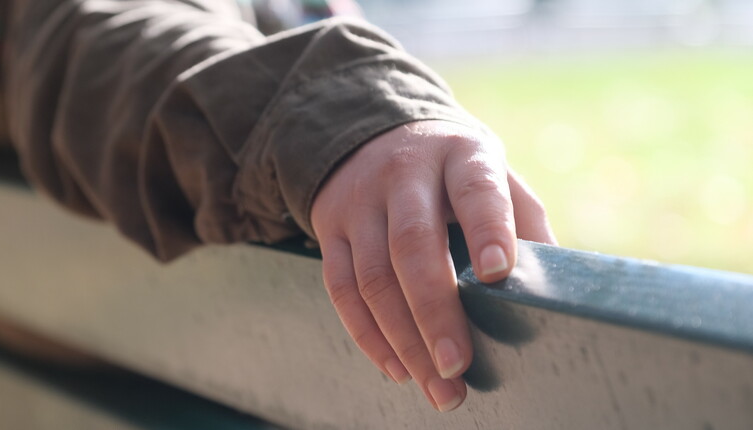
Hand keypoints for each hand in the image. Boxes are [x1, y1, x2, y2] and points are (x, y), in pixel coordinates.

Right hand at [311, 120, 555, 410]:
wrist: (371, 134)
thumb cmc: (453, 171)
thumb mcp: (493, 173)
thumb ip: (523, 222)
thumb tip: (552, 291)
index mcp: (460, 155)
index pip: (475, 190)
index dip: (487, 229)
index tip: (499, 273)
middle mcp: (404, 174)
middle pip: (412, 244)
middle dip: (435, 311)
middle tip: (457, 365)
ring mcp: (360, 201)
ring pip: (372, 277)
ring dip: (402, 339)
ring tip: (436, 384)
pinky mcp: (330, 228)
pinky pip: (341, 289)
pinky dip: (368, 335)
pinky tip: (398, 367)